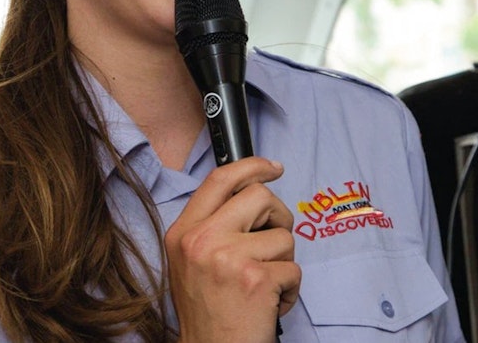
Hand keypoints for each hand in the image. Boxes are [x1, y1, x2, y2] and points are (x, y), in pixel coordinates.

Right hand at [165, 157, 299, 342]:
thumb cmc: (208, 312)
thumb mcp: (191, 261)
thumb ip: (213, 226)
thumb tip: (251, 193)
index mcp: (183, 233)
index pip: (219, 180)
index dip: (251, 166)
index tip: (272, 167)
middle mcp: (201, 240)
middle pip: (259, 196)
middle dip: (278, 216)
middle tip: (274, 242)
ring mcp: (227, 258)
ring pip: (283, 235)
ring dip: (283, 262)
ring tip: (264, 285)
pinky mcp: (255, 279)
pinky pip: (294, 268)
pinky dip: (290, 290)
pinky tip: (270, 304)